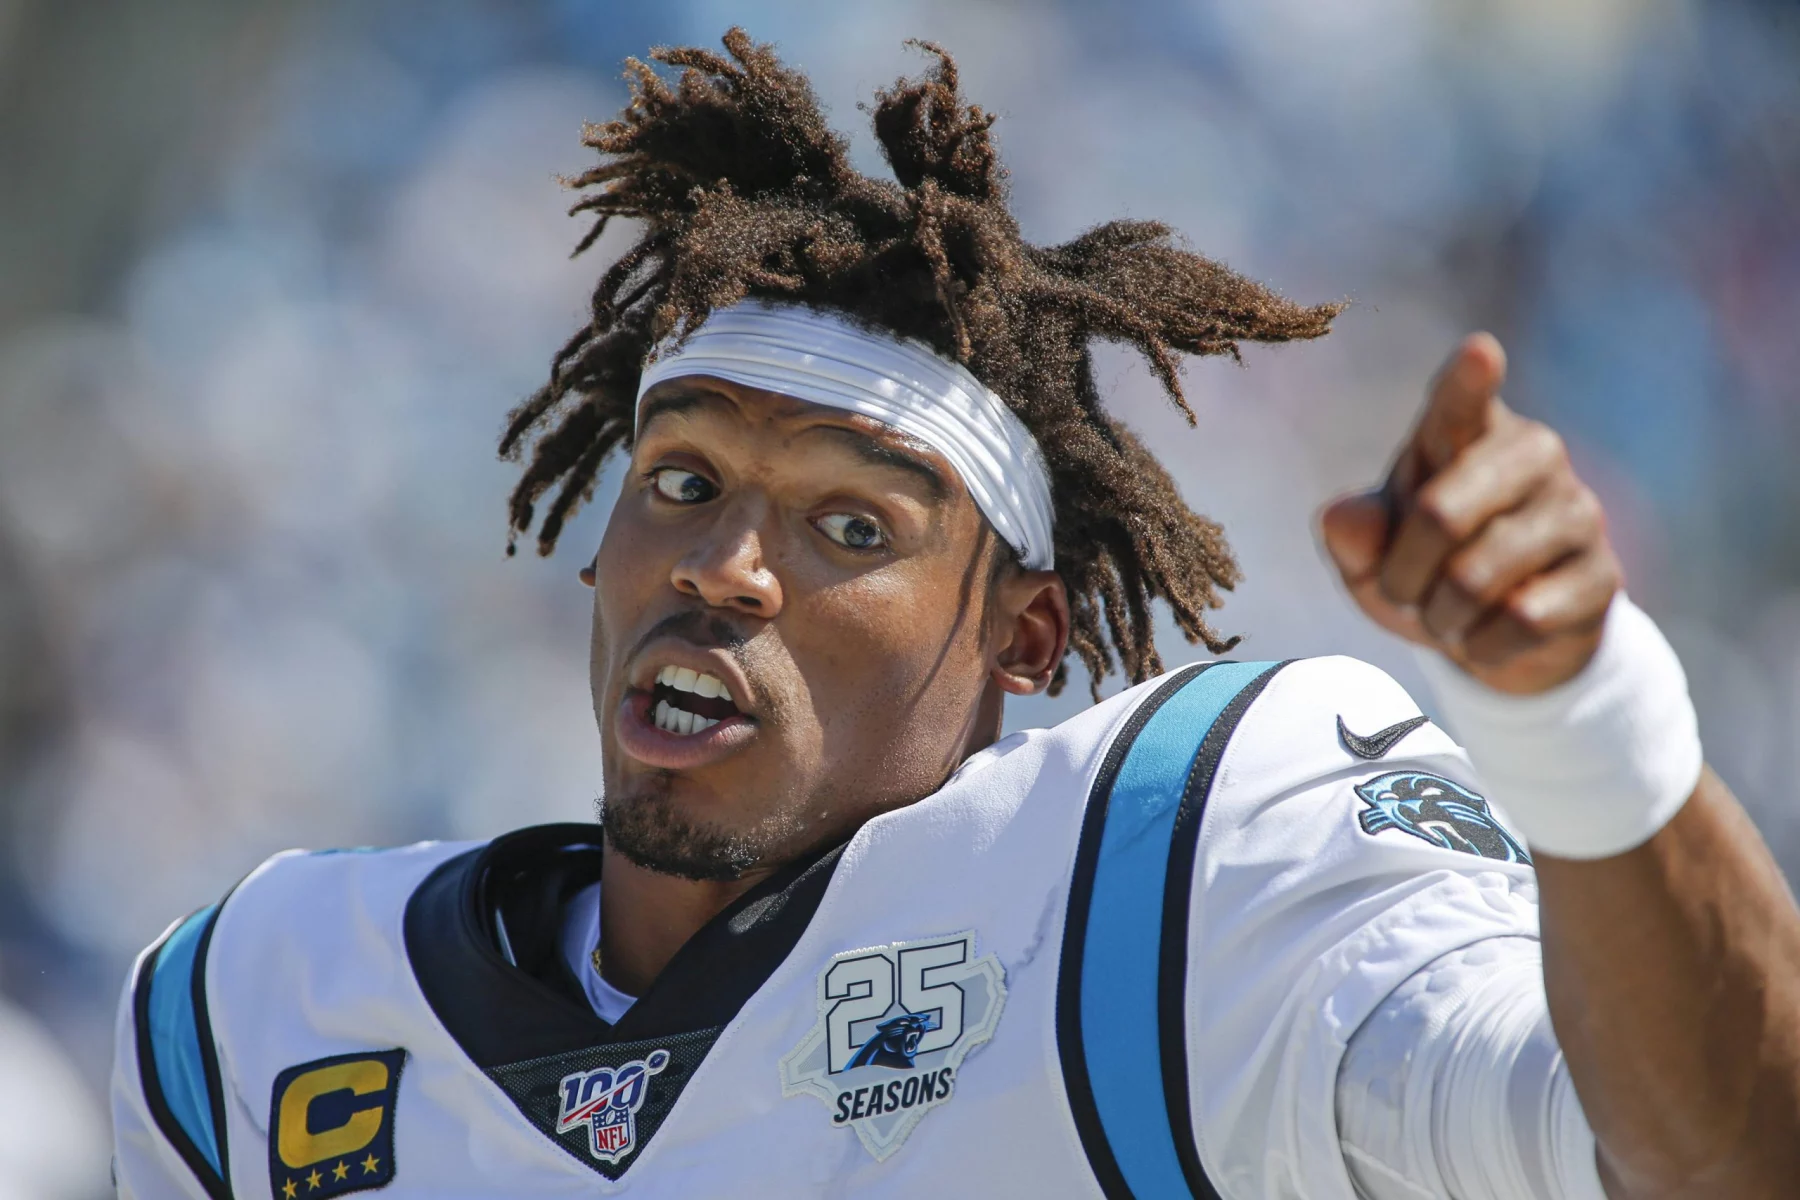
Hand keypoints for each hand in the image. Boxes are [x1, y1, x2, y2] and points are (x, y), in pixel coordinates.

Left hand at [1319, 333, 1622, 694]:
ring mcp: (1576, 511)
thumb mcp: (1372, 559)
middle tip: (1403, 593)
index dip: (1467, 380)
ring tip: (1447, 617)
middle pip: (1439, 516)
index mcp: (1466, 434)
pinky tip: (1491, 637)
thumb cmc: (1423, 573)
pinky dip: (1483, 646)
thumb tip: (1344, 517)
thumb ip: (1353, 534)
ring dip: (1441, 617)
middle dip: (1401, 575)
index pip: (1462, 402)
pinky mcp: (1603, 576)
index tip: (1478, 351)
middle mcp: (1532, 455)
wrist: (1496, 639)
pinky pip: (1521, 621)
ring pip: (1476, 578)